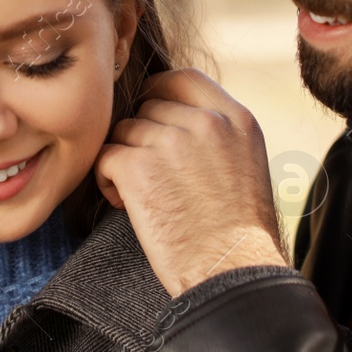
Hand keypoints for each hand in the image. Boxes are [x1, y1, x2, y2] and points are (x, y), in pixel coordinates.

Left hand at [95, 68, 287, 296]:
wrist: (233, 273)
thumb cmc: (239, 233)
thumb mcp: (247, 164)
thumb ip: (218, 133)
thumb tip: (175, 117)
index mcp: (236, 119)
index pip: (182, 79)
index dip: (157, 94)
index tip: (150, 119)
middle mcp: (205, 122)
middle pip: (148, 107)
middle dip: (142, 138)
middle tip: (153, 177)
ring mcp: (171, 141)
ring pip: (124, 132)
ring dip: (125, 160)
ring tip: (142, 197)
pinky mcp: (138, 167)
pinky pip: (105, 156)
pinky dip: (108, 181)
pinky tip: (125, 205)